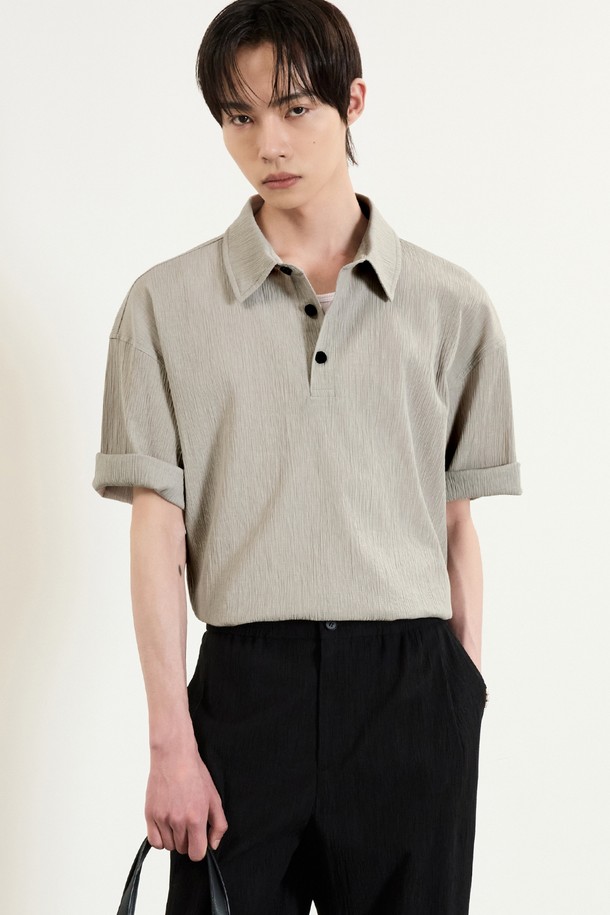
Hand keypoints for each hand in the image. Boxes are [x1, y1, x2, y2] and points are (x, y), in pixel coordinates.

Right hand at [145, 745, 227, 861]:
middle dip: (188, 840)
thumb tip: (213, 845)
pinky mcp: (149, 814)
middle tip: (189, 822)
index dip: (200, 849)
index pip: (196, 854)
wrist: (173, 757)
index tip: (199, 839)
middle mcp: (178, 821)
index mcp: (196, 818)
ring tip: (178, 820)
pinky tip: (166, 825)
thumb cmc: (195, 775)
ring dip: (174, 838)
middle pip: (182, 849)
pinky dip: (161, 838)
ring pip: (169, 846)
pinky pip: (154, 842)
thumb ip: (218, 825)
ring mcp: (162, 818)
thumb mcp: (214, 798)